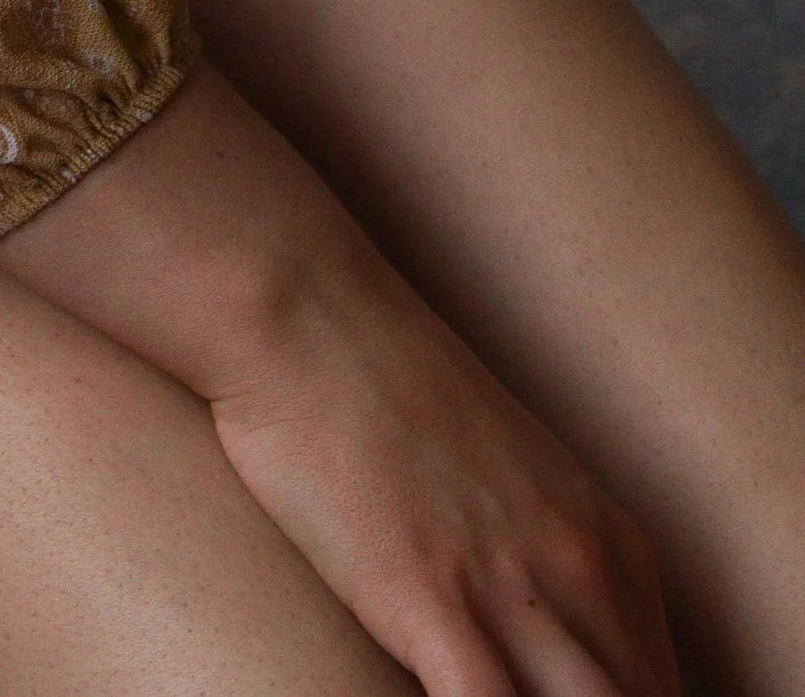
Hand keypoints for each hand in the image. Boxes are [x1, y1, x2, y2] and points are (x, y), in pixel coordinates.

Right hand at [0, 69, 678, 696]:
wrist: (304, 308)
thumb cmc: (380, 380)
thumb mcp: (505, 467)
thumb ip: (543, 547)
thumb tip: (542, 621)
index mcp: (607, 540)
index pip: (662, 684)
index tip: (554, 695)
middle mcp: (582, 567)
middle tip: (521, 694)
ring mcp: (512, 588)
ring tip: (482, 690)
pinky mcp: (430, 602)